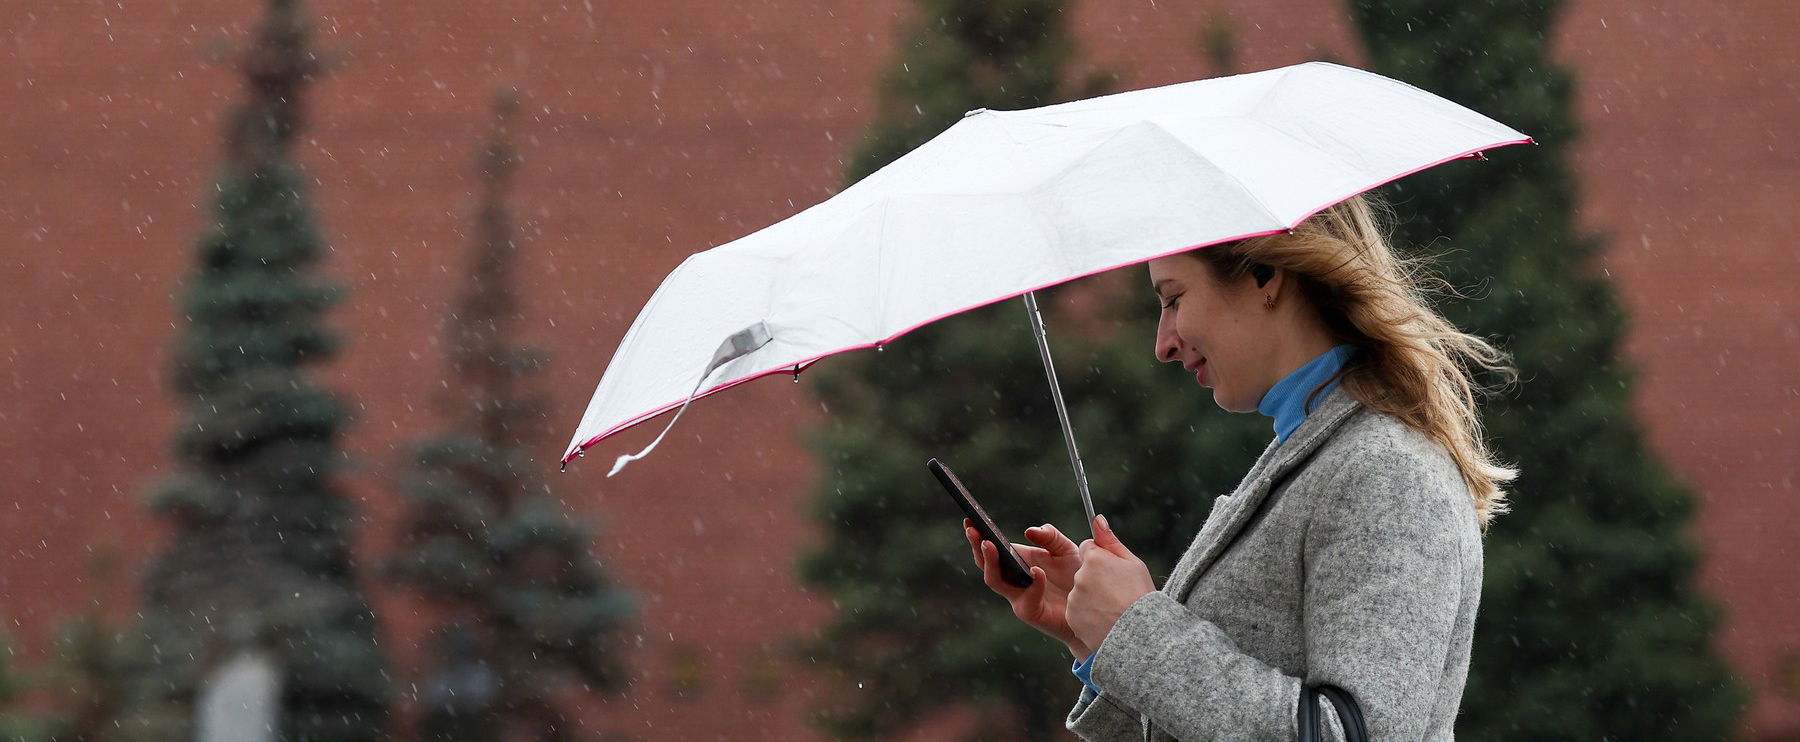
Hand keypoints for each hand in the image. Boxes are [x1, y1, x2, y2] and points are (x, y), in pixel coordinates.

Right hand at [965, 518, 1090, 657]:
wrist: (1093, 604)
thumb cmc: (1077, 577)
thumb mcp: (1066, 549)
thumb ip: (1050, 536)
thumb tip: (1029, 531)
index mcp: (1018, 560)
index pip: (991, 547)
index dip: (979, 535)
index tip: (969, 519)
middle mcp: (1013, 579)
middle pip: (985, 563)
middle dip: (976, 546)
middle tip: (973, 529)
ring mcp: (1019, 596)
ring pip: (995, 581)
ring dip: (990, 563)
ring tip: (990, 544)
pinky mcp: (1031, 612)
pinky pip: (1026, 599)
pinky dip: (1032, 585)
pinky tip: (1038, 573)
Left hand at [1067, 514, 1155, 650]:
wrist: (1140, 635)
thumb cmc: (1141, 597)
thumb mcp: (1133, 564)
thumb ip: (1110, 541)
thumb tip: (1097, 519)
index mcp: (1094, 559)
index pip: (1088, 549)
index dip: (1102, 559)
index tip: (1113, 571)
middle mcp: (1079, 576)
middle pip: (1084, 571)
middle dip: (1096, 578)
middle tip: (1117, 593)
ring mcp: (1073, 597)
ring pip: (1080, 591)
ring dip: (1092, 597)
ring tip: (1113, 609)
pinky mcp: (1070, 616)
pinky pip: (1077, 610)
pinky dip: (1088, 614)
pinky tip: (1104, 620)